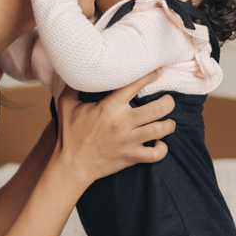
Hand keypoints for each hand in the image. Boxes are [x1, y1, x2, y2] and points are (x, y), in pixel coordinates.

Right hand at [51, 70, 174, 188]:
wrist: (72, 164)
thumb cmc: (70, 134)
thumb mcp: (66, 105)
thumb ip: (73, 86)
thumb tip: (78, 70)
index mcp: (109, 107)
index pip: (135, 85)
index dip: (150, 76)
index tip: (158, 72)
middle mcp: (122, 122)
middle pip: (158, 108)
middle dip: (168, 102)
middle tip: (167, 100)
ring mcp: (129, 141)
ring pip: (161, 129)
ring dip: (169, 124)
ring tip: (168, 121)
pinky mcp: (132, 157)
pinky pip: (156, 154)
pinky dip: (162, 148)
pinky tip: (159, 142)